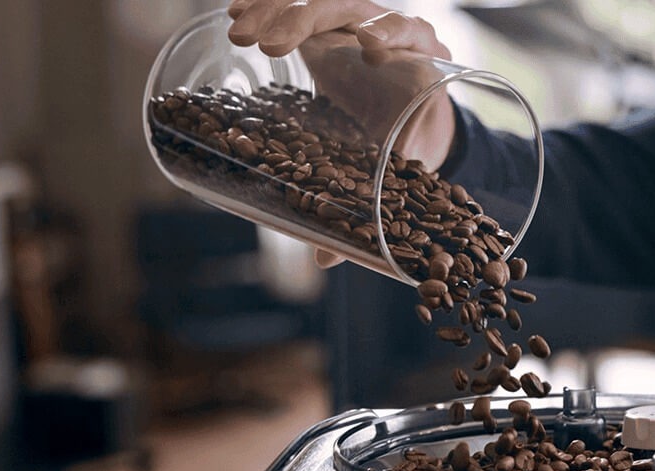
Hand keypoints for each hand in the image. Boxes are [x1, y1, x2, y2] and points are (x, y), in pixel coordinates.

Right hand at [227, 1, 457, 268]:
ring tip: (239, 30)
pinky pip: (295, 4)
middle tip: (269, 43)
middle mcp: (391, 30)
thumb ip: (366, 207)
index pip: (409, 31)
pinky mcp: (328, 20)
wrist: (409, 116)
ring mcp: (357, 18)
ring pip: (319, 1)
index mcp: (421, 60)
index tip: (368, 47)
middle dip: (308, 20)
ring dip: (276, 10)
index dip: (390, 32)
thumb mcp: (392, 174)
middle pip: (353, 8)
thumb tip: (324, 261)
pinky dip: (265, 4)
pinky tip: (234, 12)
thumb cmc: (406, 145)